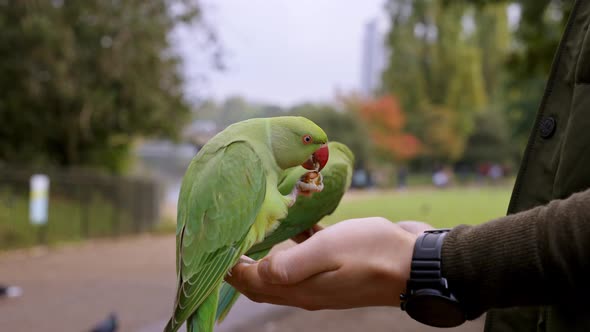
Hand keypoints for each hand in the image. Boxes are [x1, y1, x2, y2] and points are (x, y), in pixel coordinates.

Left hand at [226, 218, 429, 309]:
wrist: (418, 263)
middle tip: (230, 238)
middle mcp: (308, 289)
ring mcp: (323, 279)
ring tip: (256, 229)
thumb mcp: (328, 251)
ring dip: (266, 255)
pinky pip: (306, 258)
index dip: (231, 269)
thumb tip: (256, 270)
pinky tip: (296, 223)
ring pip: (282, 270)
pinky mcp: (337, 266)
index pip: (252, 284)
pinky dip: (295, 245)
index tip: (217, 246)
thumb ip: (290, 263)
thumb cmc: (374, 252)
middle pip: (262, 282)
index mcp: (301, 289)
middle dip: (242, 265)